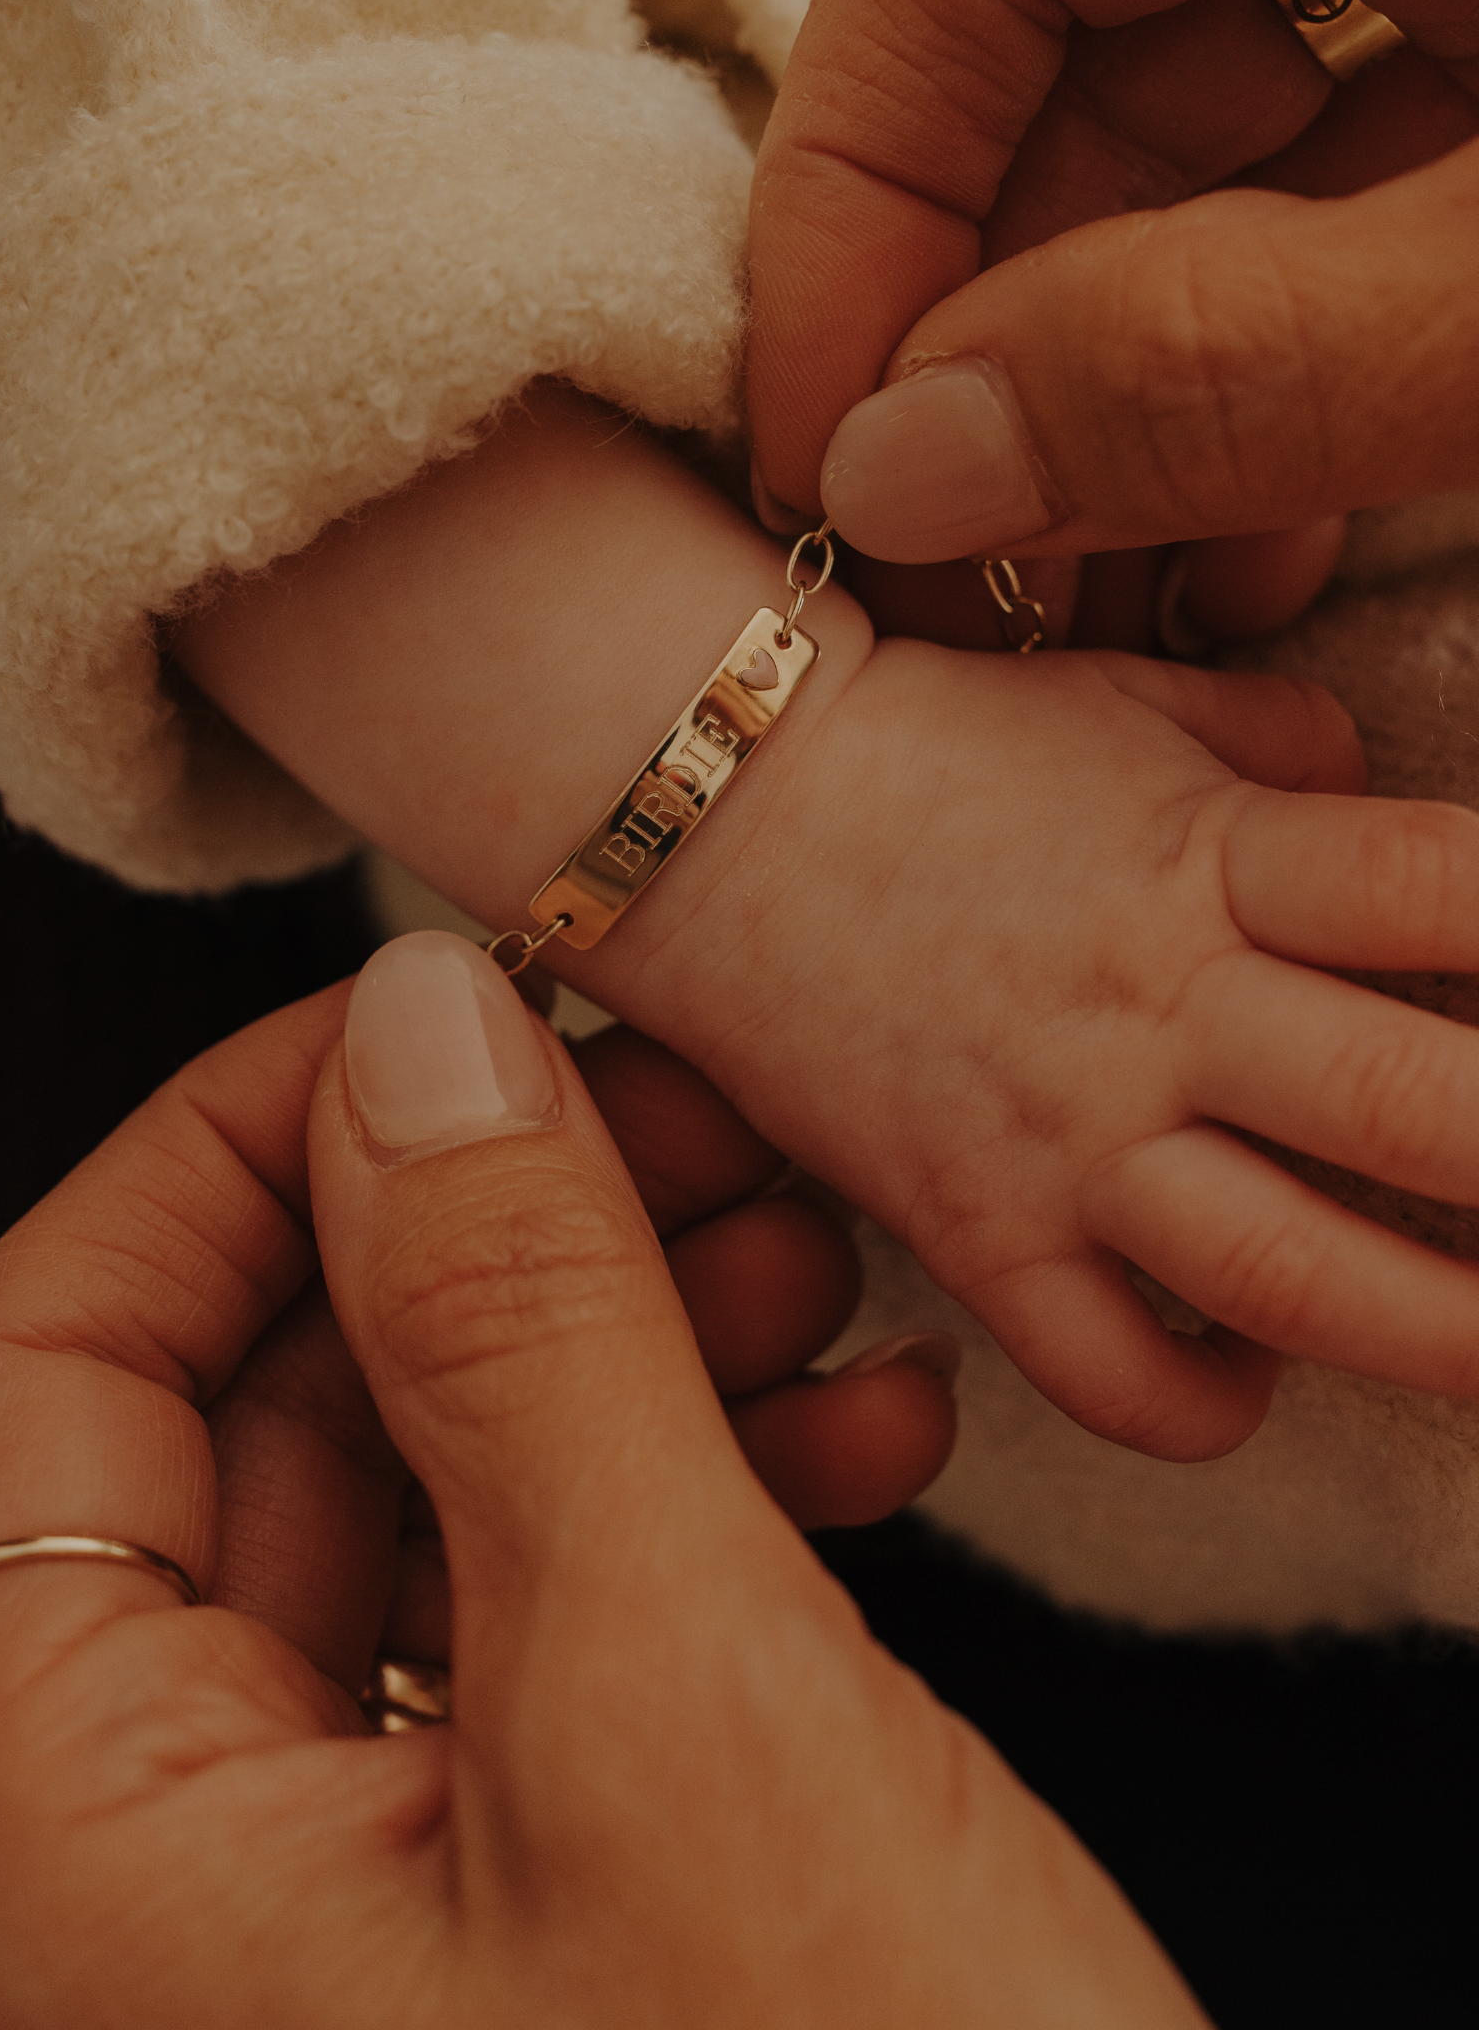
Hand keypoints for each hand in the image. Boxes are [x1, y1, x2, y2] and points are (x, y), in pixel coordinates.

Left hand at [0, 938, 1203, 2029]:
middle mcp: (164, 1911)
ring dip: (625, 1350)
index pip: (46, 1383)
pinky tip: (856, 1435)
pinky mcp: (518, 1928)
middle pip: (265, 1432)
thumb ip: (519, 1336)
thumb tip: (414, 1032)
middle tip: (697, 1122)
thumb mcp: (684, 1714)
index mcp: (83, 1877)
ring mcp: (345, 1930)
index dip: (231, 1157)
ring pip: (429, 1516)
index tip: (432, 1029)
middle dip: (498, 1239)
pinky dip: (692, 1499)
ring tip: (817, 1267)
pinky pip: (545, 1636)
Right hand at [175, 392, 1478, 1466]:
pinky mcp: (977, 1229)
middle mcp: (1159, 1003)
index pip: (1454, 897)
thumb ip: (1274, 745)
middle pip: (1426, 1116)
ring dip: (1456, 1337)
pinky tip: (1255, 1375)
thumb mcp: (1115, 703)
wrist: (702, 808)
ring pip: (1302, 1279)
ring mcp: (1066, 1132)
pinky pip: (1117, 1372)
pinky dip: (1210, 1402)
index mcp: (1211, 851)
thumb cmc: (928, 747)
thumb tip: (1387, 799)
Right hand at [747, 0, 1478, 627]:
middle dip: (982, 342)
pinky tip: (1237, 558)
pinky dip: (1255, 401)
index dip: (852, 174)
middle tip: (957, 583)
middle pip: (1062, 57)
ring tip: (1087, 618)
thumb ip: (1225, 368)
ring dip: (1104, 410)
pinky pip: (1326, 234)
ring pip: (1188, 172)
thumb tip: (900, 468)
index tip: (833, 436)